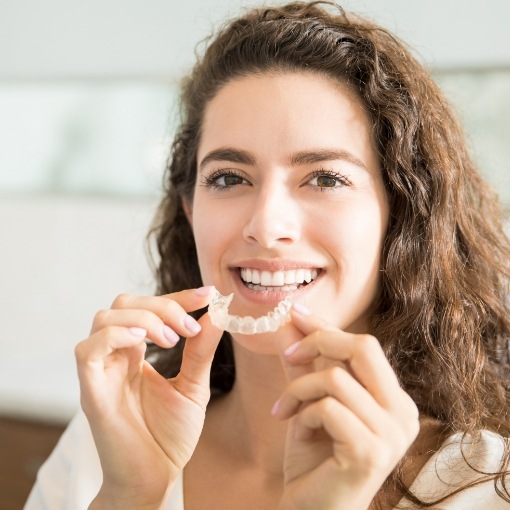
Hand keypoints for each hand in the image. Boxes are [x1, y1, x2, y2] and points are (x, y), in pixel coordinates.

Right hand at [75, 287, 221, 509]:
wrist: (155, 479)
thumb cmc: (169, 436)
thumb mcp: (193, 387)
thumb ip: (200, 351)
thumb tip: (215, 315)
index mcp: (136, 353)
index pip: (148, 308)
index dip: (177, 296)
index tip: (208, 294)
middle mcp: (115, 357)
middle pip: (124, 303)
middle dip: (162, 305)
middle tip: (189, 327)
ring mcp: (101, 372)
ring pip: (104, 318)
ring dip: (144, 319)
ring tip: (172, 340)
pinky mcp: (91, 391)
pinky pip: (88, 349)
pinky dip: (116, 335)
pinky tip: (144, 343)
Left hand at [273, 305, 419, 509]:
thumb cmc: (314, 457)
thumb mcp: (308, 401)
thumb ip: (303, 363)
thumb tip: (289, 322)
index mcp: (394, 399)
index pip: (364, 345)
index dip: (326, 326)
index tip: (295, 313)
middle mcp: (403, 413)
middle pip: (363, 347)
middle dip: (318, 341)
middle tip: (288, 356)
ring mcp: (392, 434)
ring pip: (335, 378)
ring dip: (299, 390)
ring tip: (286, 411)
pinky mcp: (371, 451)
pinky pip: (327, 408)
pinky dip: (302, 415)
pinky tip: (298, 434)